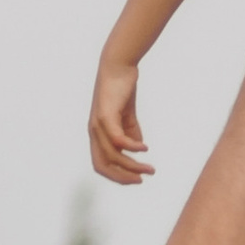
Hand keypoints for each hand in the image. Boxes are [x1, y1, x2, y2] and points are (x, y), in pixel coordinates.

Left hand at [91, 54, 151, 185]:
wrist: (118, 65)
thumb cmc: (121, 89)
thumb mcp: (127, 115)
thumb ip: (131, 131)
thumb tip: (137, 148)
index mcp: (97, 135)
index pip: (102, 164)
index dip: (117, 176)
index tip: (135, 179)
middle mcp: (94, 132)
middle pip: (103, 165)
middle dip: (123, 176)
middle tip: (142, 179)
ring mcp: (98, 124)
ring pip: (113, 154)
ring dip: (132, 165)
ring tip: (149, 168)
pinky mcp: (106, 114)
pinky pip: (117, 138)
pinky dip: (131, 146)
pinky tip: (144, 148)